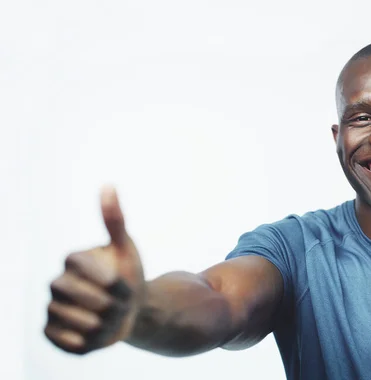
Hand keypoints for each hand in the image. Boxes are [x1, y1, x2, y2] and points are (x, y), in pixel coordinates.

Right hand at [45, 186, 145, 353]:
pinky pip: (70, 342)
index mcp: (73, 260)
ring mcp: (52, 308)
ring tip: (111, 318)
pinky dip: (90, 341)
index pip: (96, 274)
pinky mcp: (51, 332)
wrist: (129, 309)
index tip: (124, 284)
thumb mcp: (126, 248)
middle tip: (121, 304)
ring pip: (84, 323)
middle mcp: (57, 282)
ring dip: (107, 325)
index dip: (117, 283)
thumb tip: (108, 185)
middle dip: (115, 305)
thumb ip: (114, 219)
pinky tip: (96, 333)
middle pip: (91, 300)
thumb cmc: (128, 275)